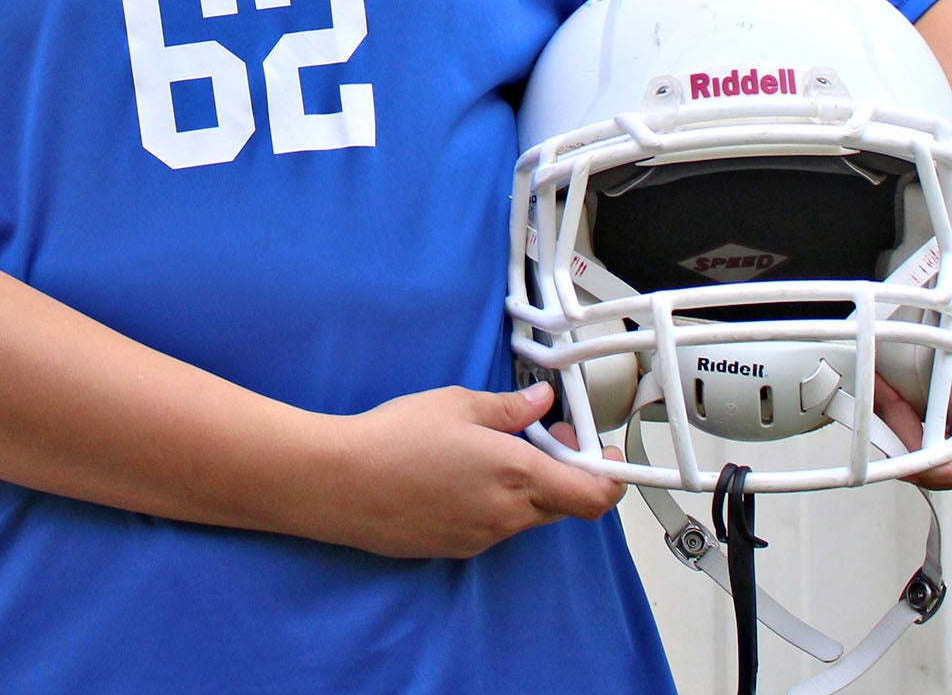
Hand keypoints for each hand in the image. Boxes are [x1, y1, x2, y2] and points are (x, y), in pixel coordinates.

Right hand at [306, 381, 623, 559]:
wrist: (339, 482)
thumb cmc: (394, 438)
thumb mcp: (457, 403)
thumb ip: (509, 408)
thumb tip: (542, 402)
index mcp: (518, 475)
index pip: (594, 496)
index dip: (611, 477)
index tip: (605, 453)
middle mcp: (508, 515)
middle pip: (565, 505)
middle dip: (566, 472)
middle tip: (545, 437)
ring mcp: (482, 537)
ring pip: (528, 515)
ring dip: (527, 488)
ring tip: (491, 452)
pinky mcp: (457, 548)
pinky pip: (495, 526)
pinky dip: (496, 502)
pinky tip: (460, 476)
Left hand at [875, 305, 951, 488]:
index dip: (934, 466)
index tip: (903, 449)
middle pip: (943, 467)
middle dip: (904, 438)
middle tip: (879, 397)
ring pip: (929, 456)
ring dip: (898, 426)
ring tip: (879, 389)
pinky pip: (926, 438)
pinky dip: (903, 417)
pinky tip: (887, 392)